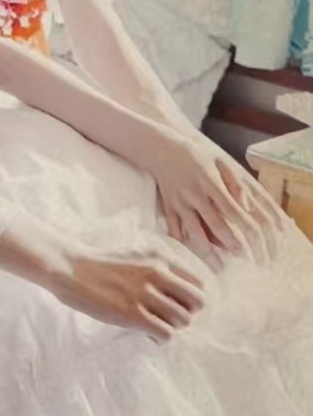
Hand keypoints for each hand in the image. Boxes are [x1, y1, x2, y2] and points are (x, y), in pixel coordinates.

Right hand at [48, 249, 204, 341]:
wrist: (70, 268)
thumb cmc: (99, 262)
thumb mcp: (134, 253)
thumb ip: (157, 267)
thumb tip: (176, 291)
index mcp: (159, 257)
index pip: (198, 283)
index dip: (190, 298)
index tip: (178, 303)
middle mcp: (158, 273)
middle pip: (197, 303)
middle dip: (186, 312)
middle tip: (169, 316)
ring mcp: (146, 295)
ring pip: (183, 320)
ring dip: (172, 326)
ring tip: (155, 324)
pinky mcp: (134, 315)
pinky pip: (166, 334)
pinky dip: (160, 338)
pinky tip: (148, 333)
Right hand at [151, 134, 284, 263]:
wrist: (160, 147)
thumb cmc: (194, 154)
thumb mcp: (219, 161)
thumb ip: (235, 183)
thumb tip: (246, 208)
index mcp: (210, 183)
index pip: (232, 211)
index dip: (244, 230)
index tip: (255, 244)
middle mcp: (194, 195)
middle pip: (216, 225)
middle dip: (232, 245)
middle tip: (245, 261)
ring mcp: (179, 202)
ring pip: (194, 232)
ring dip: (208, 252)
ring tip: (219, 268)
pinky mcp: (168, 207)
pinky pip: (174, 229)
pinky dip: (183, 244)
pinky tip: (193, 256)